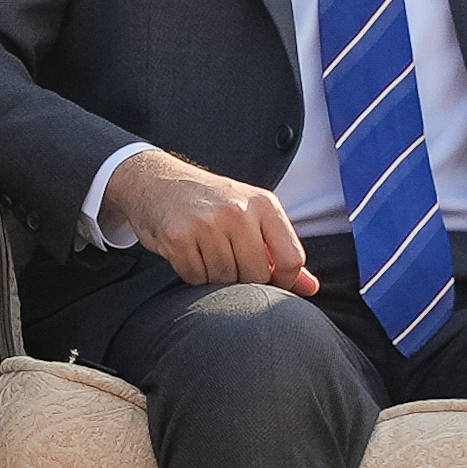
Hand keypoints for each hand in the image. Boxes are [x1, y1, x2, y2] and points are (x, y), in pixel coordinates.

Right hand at [109, 149, 320, 297]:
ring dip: (216, 277)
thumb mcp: (250, 214)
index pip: (291, 258)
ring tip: (207, 255)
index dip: (284, 280)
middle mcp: (237, 211)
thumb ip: (280, 250)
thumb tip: (311, 287)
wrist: (155, 180)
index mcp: (263, 204)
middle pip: (257, 274)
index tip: (270, 281)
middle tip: (230, 265)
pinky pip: (196, 277)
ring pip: (225, 279)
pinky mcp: (178, 237)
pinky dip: (193, 274)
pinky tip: (189, 255)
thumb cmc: (209, 201)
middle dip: (245, 279)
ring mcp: (206, 224)